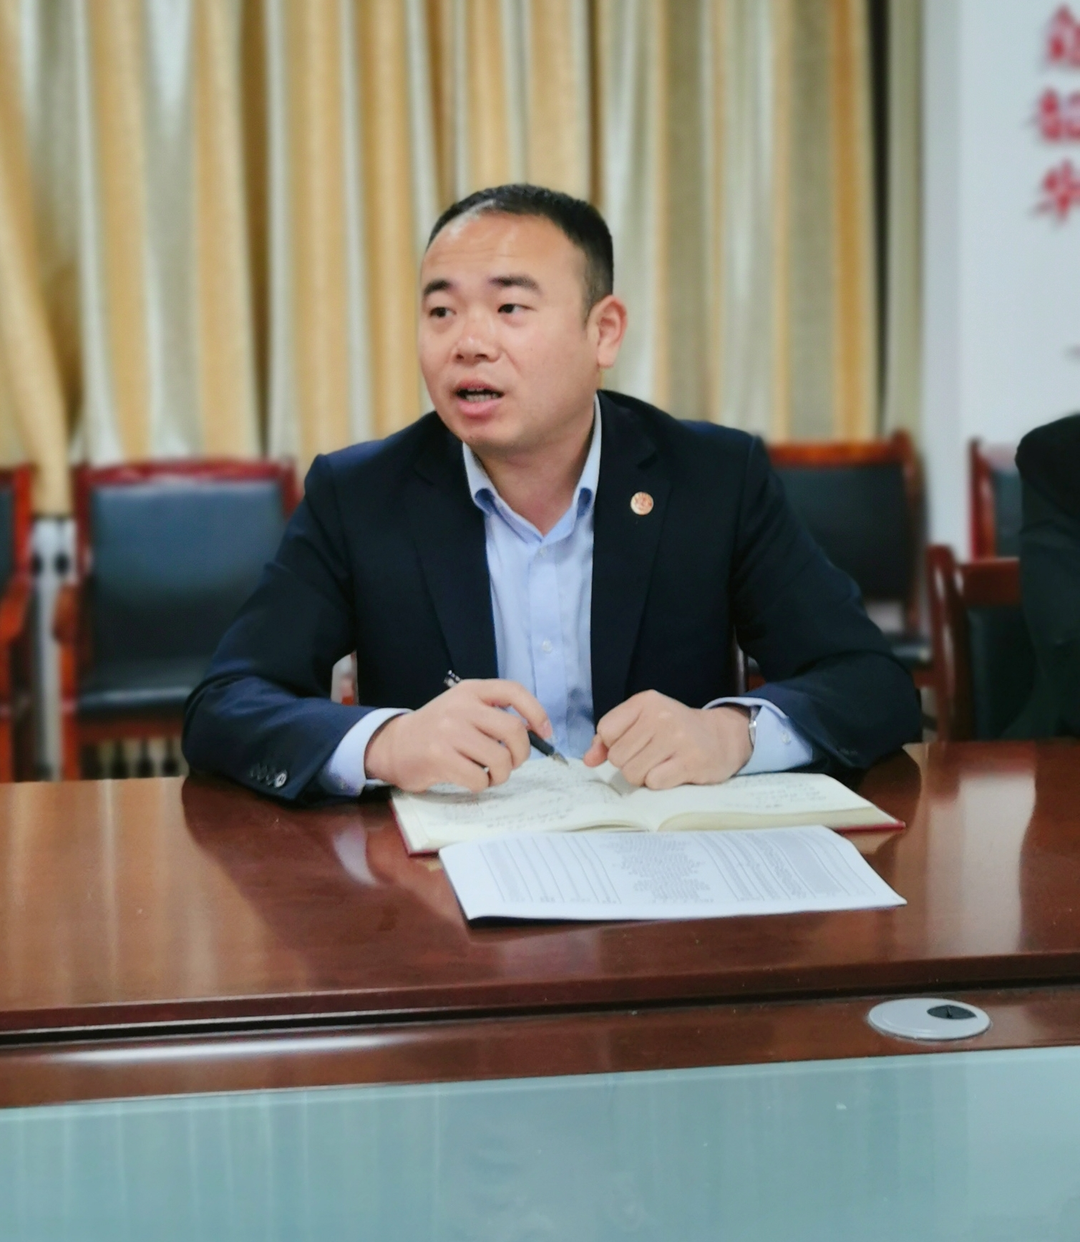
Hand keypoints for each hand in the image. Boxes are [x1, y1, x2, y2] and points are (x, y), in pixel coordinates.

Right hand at [364, 679, 551, 791]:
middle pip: (513, 730)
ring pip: (499, 758)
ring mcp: (449, 731)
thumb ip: (493, 714)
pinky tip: (471, 779)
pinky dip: (482, 785)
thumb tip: (536, 734)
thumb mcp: (463, 709)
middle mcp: (461, 707)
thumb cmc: (437, 730)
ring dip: (502, 774)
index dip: (536, 712)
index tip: (545, 733)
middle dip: (521, 753)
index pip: (514, 691)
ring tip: (490, 774)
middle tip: (513, 763)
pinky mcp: (439, 757)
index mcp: (471, 690)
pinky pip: (479, 778)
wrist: (394, 745)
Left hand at [582, 691, 751, 788]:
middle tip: (651, 756)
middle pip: (618, 756)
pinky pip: (654, 782)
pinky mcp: (690, 761)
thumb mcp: (643, 723)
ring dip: (643, 776)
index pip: (606, 730)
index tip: (632, 743)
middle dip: (630, 763)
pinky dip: (659, 783)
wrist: (722, 737)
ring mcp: (677, 738)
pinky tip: (672, 772)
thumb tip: (588, 760)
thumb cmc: (675, 731)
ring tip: (660, 764)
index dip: (613, 745)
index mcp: (645, 702)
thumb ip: (611, 739)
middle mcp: (660, 716)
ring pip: (633, 773)